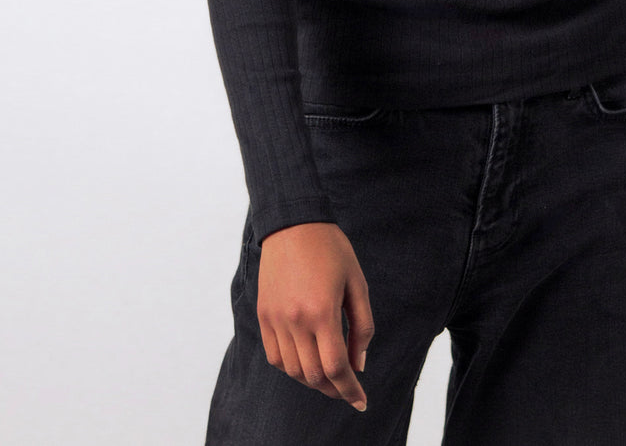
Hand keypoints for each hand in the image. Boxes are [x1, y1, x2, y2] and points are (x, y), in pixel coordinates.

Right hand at [256, 221, 373, 412]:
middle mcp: (295, 320)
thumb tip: (359, 364)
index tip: (361, 401)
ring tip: (329, 377)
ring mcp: (275, 319)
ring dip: (313, 381)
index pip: (336, 367)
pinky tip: (306, 361)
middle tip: (349, 389)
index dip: (350, 390)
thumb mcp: (357, 282)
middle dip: (334, 389)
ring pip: (293, 370)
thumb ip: (362, 326)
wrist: (293, 224)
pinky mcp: (263, 315)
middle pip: (314, 376)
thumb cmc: (332, 249)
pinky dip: (291, 367)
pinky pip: (275, 356)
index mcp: (322, 311)